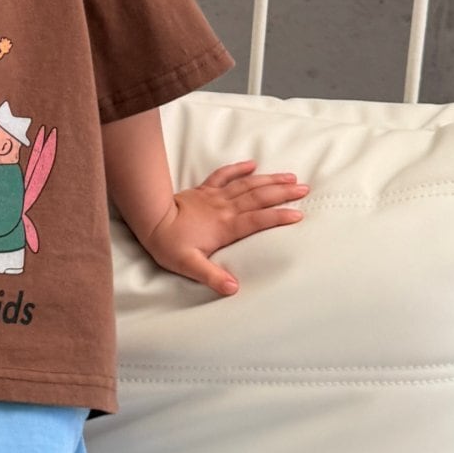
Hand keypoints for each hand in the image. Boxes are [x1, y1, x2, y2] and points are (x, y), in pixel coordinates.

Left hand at [138, 159, 308, 297]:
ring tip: (290, 176)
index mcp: (225, 227)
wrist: (150, 221)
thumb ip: (212, 277)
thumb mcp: (190, 266)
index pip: (258, 220)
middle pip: (258, 198)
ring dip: (269, 179)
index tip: (298, 214)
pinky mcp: (204, 190)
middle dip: (282, 193)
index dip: (278, 217)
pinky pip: (224, 176)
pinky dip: (238, 169)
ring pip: (247, 185)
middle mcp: (224, 208)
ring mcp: (215, 197)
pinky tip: (252, 164)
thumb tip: (234, 288)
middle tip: (304, 189)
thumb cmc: (169, 245)